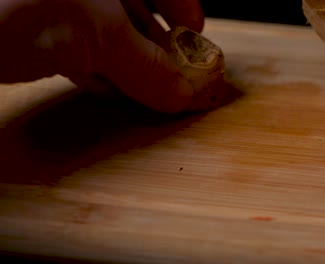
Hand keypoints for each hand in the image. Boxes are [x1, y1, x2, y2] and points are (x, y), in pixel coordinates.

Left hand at [0, 0, 203, 112]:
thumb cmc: (18, 6)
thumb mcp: (98, 35)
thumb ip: (148, 66)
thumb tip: (186, 92)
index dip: (184, 9)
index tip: (196, 41)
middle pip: (135, 8)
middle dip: (158, 45)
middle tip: (177, 76)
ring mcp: (58, 8)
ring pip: (106, 31)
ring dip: (129, 64)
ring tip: (148, 90)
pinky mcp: (33, 31)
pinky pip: (76, 47)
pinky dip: (95, 70)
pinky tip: (105, 88)